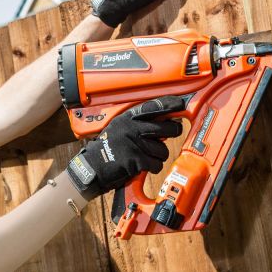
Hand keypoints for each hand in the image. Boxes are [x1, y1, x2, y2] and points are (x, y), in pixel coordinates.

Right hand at [66, 96, 184, 199]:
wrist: (92, 167)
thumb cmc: (108, 149)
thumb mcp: (119, 128)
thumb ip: (138, 124)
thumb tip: (165, 123)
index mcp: (127, 118)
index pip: (152, 107)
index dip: (168, 104)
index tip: (180, 104)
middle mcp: (131, 128)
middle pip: (165, 127)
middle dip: (174, 130)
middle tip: (174, 132)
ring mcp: (134, 143)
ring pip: (162, 149)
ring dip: (158, 156)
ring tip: (147, 156)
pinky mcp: (136, 159)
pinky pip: (156, 164)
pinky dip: (153, 168)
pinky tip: (143, 167)